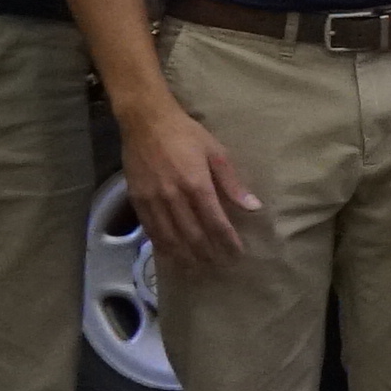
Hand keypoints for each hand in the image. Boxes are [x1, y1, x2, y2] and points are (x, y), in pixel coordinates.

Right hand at [116, 96, 262, 266]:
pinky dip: (163, 246)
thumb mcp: (216, 152)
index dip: (227, 241)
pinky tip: (172, 255)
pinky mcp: (137, 201)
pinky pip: (151, 230)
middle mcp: (174, 197)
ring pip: (170, 238)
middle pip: (193, 235)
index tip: (237, 254)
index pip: (216, 222)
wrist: (145, 121)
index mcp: (197, 185)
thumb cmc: (186, 134)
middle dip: (208, 254)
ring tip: (198, 269)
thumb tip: (253, 206)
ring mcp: (153, 201)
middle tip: (220, 266)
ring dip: (185, 257)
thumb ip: (233, 182)